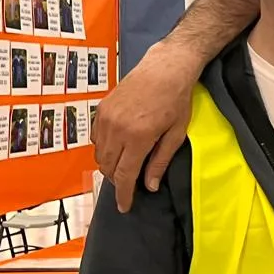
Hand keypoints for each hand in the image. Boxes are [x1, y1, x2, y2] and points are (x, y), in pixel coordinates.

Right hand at [92, 41, 199, 211]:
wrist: (166, 67)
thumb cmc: (177, 99)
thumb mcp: (176, 133)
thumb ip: (160, 161)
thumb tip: (150, 186)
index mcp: (138, 137)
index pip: (125, 175)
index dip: (124, 194)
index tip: (124, 207)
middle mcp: (117, 129)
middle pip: (108, 167)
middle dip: (118, 180)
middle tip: (129, 184)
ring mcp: (106, 117)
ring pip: (99, 154)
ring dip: (109, 165)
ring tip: (124, 166)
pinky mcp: (102, 108)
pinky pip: (95, 137)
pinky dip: (103, 148)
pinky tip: (117, 148)